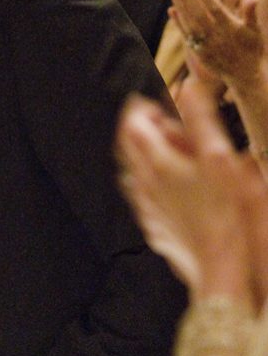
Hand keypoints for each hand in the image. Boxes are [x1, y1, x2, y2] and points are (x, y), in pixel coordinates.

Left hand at [116, 75, 257, 304]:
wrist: (222, 269)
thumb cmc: (228, 215)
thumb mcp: (220, 159)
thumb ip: (201, 120)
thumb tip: (188, 85)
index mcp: (158, 163)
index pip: (132, 124)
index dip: (139, 109)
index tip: (153, 104)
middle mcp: (145, 184)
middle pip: (127, 147)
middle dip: (139, 130)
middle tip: (159, 123)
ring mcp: (148, 207)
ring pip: (133, 172)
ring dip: (144, 156)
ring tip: (166, 150)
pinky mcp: (155, 226)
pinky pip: (143, 198)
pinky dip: (150, 183)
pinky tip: (168, 186)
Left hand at [169, 0, 262, 88]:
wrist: (245, 76)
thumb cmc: (253, 50)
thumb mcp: (256, 31)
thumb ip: (251, 13)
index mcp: (229, 26)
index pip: (213, 3)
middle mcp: (215, 34)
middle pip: (198, 10)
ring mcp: (205, 43)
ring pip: (189, 21)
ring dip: (181, 5)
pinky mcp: (198, 51)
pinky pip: (186, 34)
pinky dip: (178, 22)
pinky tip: (171, 10)